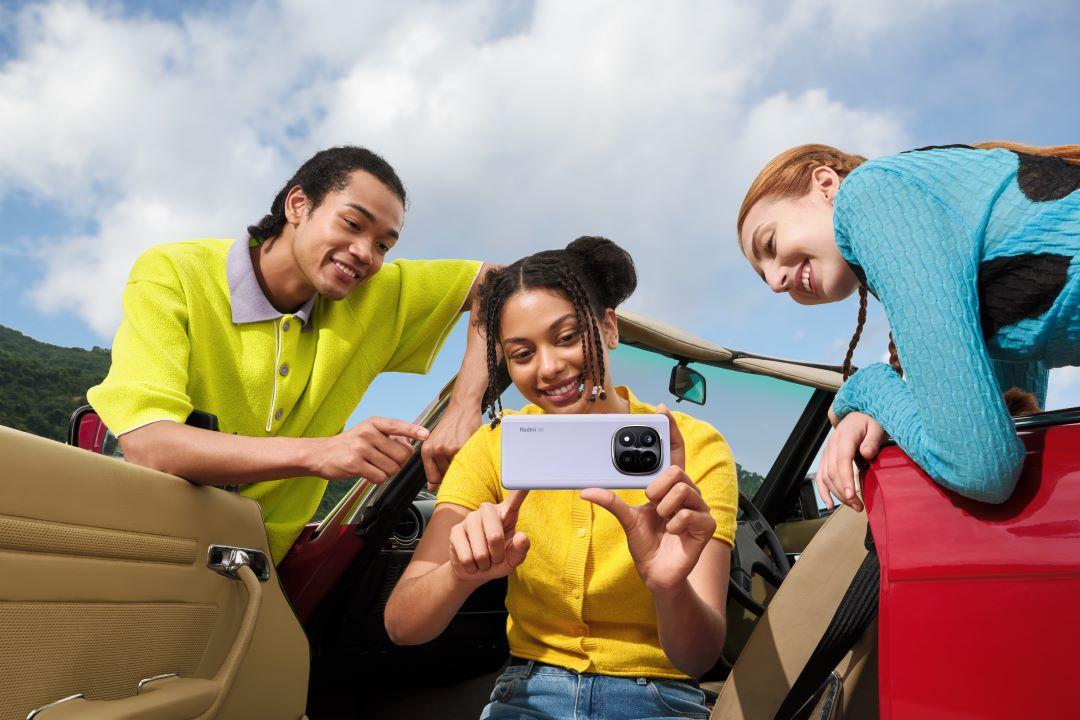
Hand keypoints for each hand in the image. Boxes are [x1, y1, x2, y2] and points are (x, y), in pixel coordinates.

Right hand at [316, 417, 427, 482]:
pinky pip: (380, 477)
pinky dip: (377, 479)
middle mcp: (368, 433)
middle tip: (385, 461)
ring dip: (387, 472)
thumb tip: (412, 445)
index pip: (398, 426)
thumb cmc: (350, 444)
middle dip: (398, 463)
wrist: (321, 454)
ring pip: (392, 468)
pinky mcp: (354, 464)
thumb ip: (389, 436)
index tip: (426, 435)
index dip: (413, 431)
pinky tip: (367, 473)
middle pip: (401, 454)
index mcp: (374, 423)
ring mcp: (360, 448)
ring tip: (374, 466)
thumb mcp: (368, 432)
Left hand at [422, 402, 480, 491]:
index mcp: (426, 450)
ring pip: (457, 471)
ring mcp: (448, 449)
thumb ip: (433, 464)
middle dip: (454, 473)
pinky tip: (470, 450)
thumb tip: (431, 488)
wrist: (462, 407)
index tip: (448, 480)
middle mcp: (435, 450)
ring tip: (465, 453)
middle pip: (446, 476)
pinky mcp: (461, 447)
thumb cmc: (451, 424)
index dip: (441, 482)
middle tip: (460, 460)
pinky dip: (470, 460)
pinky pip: (467, 463)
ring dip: (463, 467)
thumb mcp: (437, 442)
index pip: (432, 478)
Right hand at [448, 490, 530, 584]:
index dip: (520, 490)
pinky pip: (466, 557)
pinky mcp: (455, 531)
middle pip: (495, 536)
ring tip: (483, 560)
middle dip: (497, 555)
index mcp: (506, 514)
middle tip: (496, 558)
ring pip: (480, 551)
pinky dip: (472, 567)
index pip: (514, 500)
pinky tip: (471, 562)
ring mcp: (470, 519)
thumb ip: (520, 550)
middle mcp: (487, 511)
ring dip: (484, 563)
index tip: (526, 481)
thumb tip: (522, 536)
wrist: (474, 570)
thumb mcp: (513, 559)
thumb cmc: (498, 560)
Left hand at [581, 409, 713, 593]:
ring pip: (682, 491)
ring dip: (664, 509)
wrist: (657, 573)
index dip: (670, 430)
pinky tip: (672, 533)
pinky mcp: (706, 525)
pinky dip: (673, 524)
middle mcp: (686, 493)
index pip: (674, 452)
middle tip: (651, 503)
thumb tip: (586, 490)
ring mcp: (699, 508)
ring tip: (662, 521)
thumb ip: (611, 501)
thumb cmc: (646, 543)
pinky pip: (687, 514)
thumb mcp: (626, 518)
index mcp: (669, 486)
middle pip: (676, 470)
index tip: (662, 411)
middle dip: (658, 488)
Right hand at [815, 412, 885, 511]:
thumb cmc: (869, 422)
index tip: (851, 494)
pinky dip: (823, 492)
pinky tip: (829, 504)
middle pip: (833, 472)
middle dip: (844, 492)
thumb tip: (867, 453)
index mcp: (844, 437)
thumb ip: (873, 440)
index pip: (842, 460)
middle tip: (859, 505)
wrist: (857, 416)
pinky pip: (820, 477)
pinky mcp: (826, 459)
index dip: (845, 479)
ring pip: (826, 477)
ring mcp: (827, 453)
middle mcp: (832, 445)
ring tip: (853, 505)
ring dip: (837, 494)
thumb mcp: (876, 426)